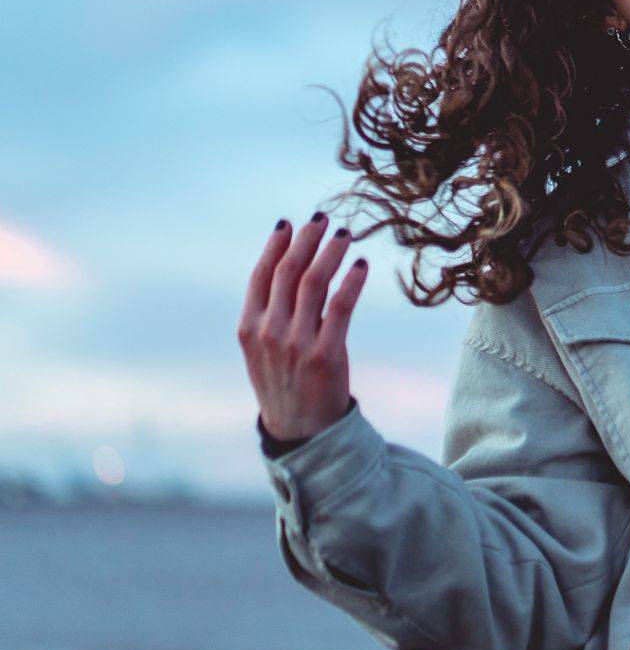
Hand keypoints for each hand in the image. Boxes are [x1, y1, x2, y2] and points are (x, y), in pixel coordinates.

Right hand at [239, 212, 367, 441]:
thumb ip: (272, 313)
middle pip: (287, 272)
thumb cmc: (285, 382)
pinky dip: (351, 281)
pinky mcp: (325, 354)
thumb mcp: (265, 348)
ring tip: (344, 234)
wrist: (300, 431)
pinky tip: (361, 265)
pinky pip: (340, 306)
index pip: (260, 275)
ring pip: (313, 282)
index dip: (275, 246)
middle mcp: (269, 332)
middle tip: (322, 219)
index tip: (289, 223)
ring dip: (330, 252)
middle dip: (305, 240)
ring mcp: (296, 343)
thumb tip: (292, 268)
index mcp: (248, 328)